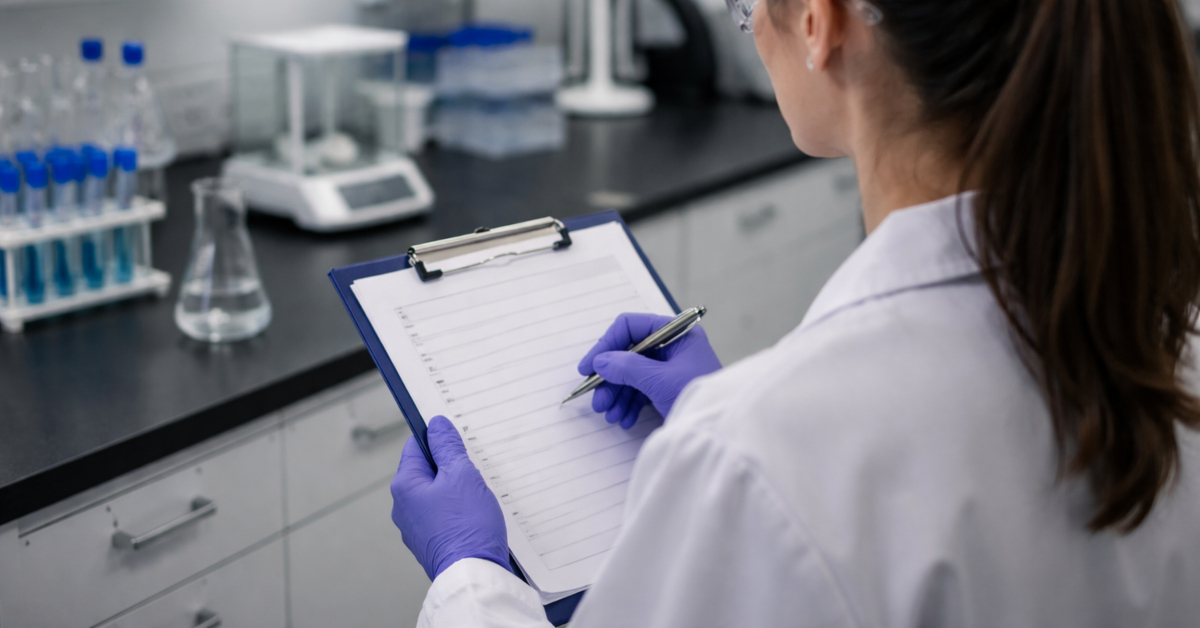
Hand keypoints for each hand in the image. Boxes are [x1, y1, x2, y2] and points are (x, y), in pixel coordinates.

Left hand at [390, 416, 510, 580]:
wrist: (473, 575)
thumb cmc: (467, 525)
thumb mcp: (462, 475)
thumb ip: (448, 446)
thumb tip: (436, 425)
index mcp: (405, 486)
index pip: (416, 446)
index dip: (438, 438)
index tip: (458, 438)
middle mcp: (403, 507)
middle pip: (427, 471)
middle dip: (451, 467)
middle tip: (474, 468)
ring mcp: (416, 528)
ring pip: (437, 495)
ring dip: (457, 490)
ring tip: (478, 495)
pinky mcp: (431, 544)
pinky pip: (443, 517)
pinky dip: (458, 512)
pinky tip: (476, 516)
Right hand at [577, 312, 721, 426]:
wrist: (722, 431)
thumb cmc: (698, 396)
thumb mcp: (660, 381)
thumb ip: (627, 367)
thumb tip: (600, 361)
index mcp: (675, 333)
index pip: (630, 327)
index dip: (605, 345)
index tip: (588, 368)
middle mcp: (672, 346)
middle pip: (628, 353)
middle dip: (610, 378)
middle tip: (597, 401)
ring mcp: (670, 367)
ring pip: (632, 374)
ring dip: (617, 394)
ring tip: (609, 414)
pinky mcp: (669, 387)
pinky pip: (642, 389)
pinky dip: (630, 403)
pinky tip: (623, 419)